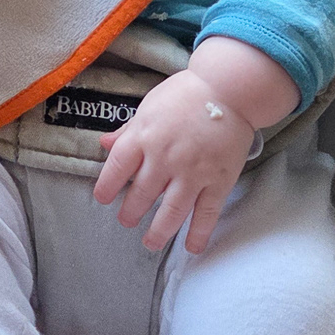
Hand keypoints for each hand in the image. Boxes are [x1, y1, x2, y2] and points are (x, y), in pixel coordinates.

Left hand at [93, 68, 258, 254]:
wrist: (230, 88)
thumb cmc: (187, 93)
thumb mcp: (150, 105)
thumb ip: (128, 129)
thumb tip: (103, 144)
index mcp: (143, 136)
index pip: (116, 169)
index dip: (106, 187)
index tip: (103, 199)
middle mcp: (164, 158)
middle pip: (141, 194)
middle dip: (131, 213)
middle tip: (127, 221)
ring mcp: (192, 172)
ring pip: (172, 211)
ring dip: (159, 231)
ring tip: (151, 242)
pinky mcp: (218, 181)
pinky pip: (206, 213)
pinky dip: (199, 233)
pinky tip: (191, 247)